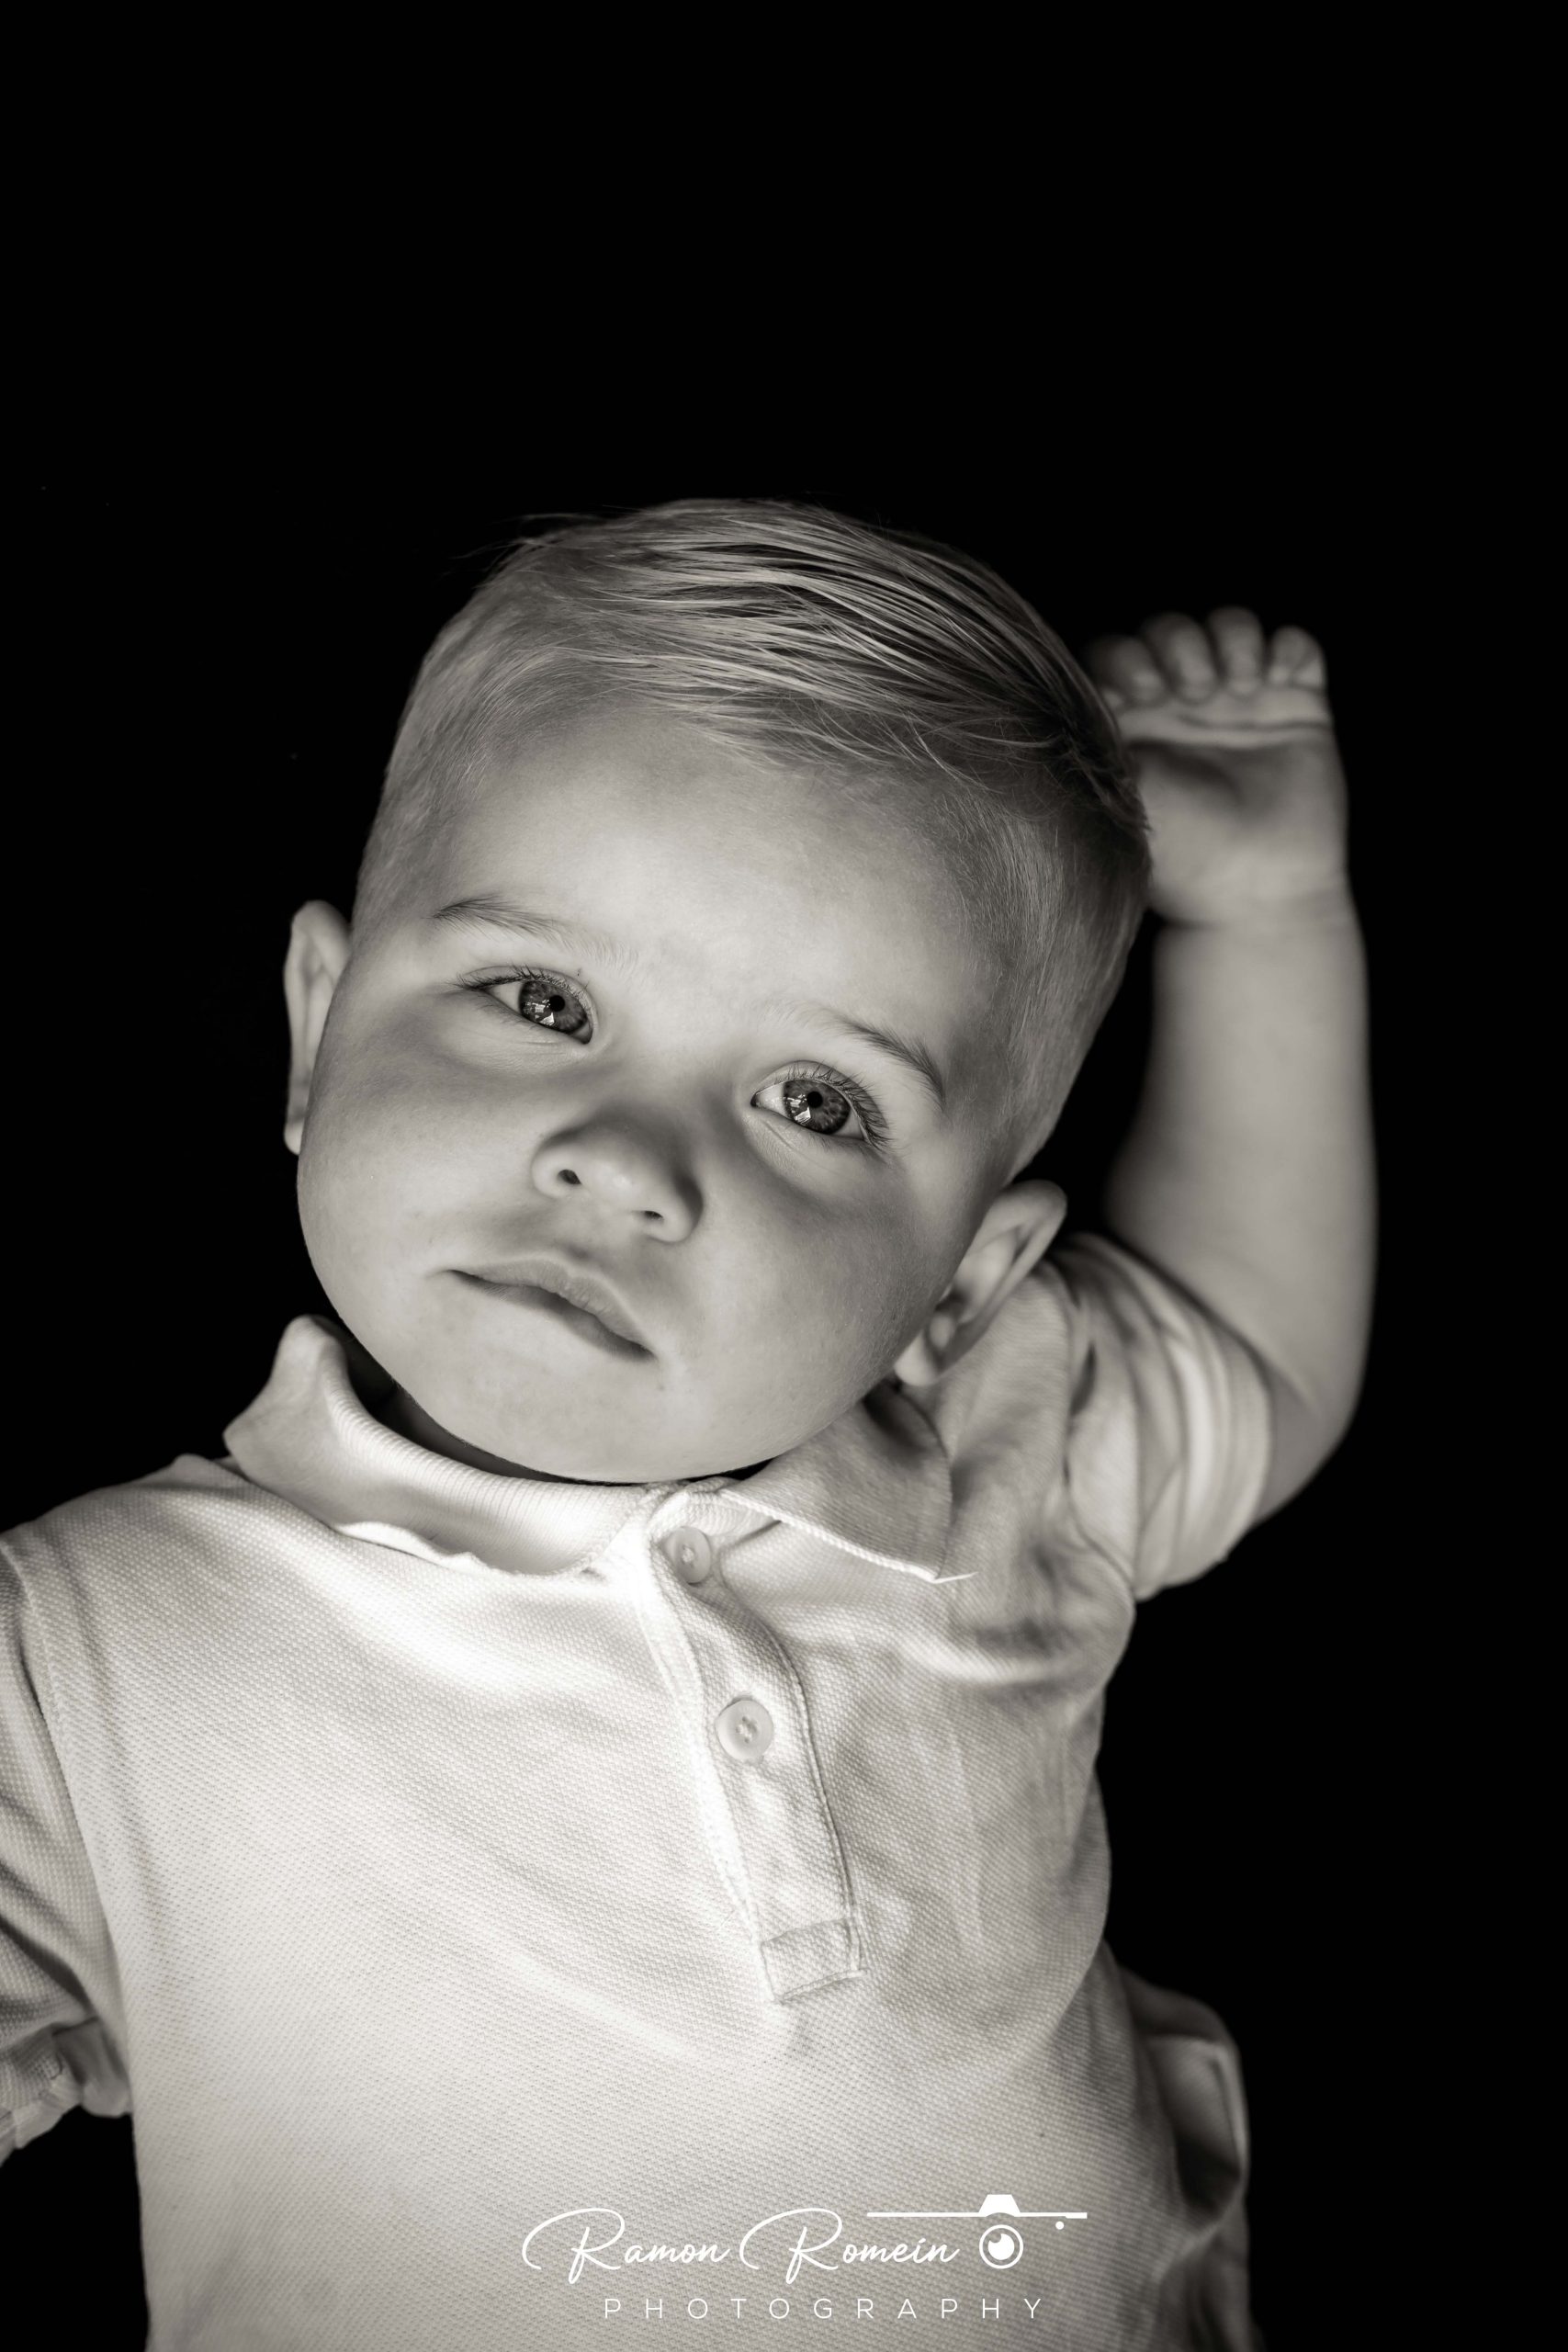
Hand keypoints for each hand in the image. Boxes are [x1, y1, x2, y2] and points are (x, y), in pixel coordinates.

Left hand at [1086, 609, 1348, 925]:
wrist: (1259, 891)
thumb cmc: (1186, 855)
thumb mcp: (1127, 798)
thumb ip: (1100, 744)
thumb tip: (1064, 704)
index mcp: (1135, 724)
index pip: (1118, 655)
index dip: (1128, 655)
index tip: (1143, 690)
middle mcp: (1183, 706)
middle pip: (1173, 630)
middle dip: (1181, 643)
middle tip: (1194, 691)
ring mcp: (1242, 703)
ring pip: (1233, 625)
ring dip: (1235, 637)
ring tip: (1240, 685)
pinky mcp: (1298, 706)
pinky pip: (1298, 647)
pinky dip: (1290, 647)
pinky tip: (1278, 680)